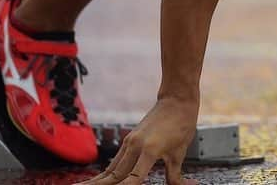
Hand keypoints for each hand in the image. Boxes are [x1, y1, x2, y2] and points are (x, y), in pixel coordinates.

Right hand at [78, 97, 199, 184]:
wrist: (176, 100)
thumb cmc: (181, 124)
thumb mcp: (180, 152)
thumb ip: (175, 176)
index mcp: (150, 150)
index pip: (134, 177)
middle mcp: (135, 146)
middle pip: (114, 174)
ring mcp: (129, 143)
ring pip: (110, 168)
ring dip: (96, 181)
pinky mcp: (128, 141)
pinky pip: (114, 161)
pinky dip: (104, 174)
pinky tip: (96, 181)